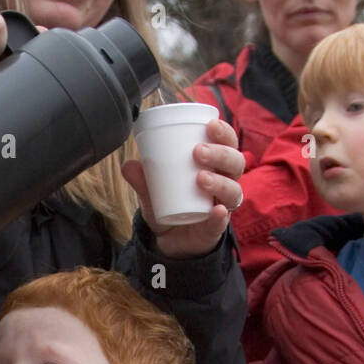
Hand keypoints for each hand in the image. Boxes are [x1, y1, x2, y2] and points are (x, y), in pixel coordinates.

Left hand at [121, 117, 244, 256]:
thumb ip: (142, 179)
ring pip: (233, 191)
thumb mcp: (153, 190)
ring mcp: (222, 206)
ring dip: (220, 182)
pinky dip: (220, 216)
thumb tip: (128, 165)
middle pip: (235, 164)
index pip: (228, 144)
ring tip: (200, 178)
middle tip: (198, 152)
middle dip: (220, 154)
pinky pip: (222, 221)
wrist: (168, 239)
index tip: (210, 125)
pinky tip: (216, 210)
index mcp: (214, 166)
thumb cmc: (169, 204)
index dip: (224, 133)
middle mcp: (224, 183)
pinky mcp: (215, 228)